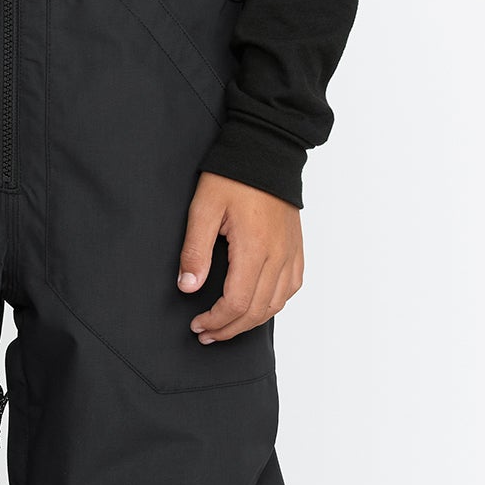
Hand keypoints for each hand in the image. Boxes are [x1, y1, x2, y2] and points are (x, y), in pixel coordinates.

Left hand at [177, 172, 303, 343]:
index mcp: (254, 248)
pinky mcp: (296, 248)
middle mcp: (277, 256)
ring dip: (251, 322)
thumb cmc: (233, 176)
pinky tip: (258, 306)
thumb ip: (195, 250)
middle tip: (206, 334)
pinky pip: (291, 288)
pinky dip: (274, 304)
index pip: (236, 302)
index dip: (215, 320)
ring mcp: (290, 253)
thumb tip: (188, 287)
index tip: (197, 324)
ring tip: (228, 326)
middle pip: (256, 311)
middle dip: (229, 328)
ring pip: (276, 304)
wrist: (267, 150)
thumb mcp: (203, 208)